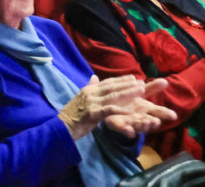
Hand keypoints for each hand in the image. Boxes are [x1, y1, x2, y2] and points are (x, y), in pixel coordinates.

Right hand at [59, 75, 173, 139]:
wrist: (62, 127)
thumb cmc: (72, 115)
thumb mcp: (80, 98)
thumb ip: (90, 88)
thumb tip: (94, 77)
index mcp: (88, 90)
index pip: (107, 82)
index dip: (120, 80)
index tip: (132, 77)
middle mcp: (90, 94)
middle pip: (112, 87)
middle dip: (127, 84)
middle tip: (141, 82)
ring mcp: (91, 103)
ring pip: (112, 96)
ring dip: (128, 93)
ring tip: (140, 90)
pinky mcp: (92, 113)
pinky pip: (109, 110)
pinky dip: (120, 109)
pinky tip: (130, 110)